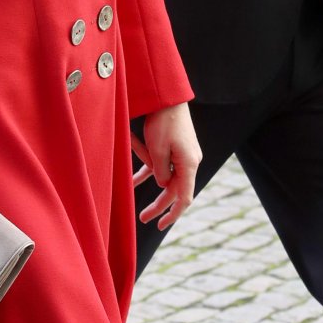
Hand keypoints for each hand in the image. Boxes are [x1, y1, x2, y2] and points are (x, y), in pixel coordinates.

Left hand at [132, 104, 201, 230]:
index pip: (184, 197)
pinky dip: (147, 171)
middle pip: (174, 190)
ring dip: (149, 186)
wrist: (168, 97)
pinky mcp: (173, 148)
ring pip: (165, 177)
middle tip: (143, 218)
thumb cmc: (163, 122)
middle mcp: (189, 162)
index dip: (173, 214)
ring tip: (134, 199)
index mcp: (189, 164)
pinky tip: (133, 181)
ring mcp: (182, 155)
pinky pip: (160, 164)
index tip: (162, 225)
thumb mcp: (157, 150)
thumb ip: (160, 171)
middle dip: (158, 206)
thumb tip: (162, 185)